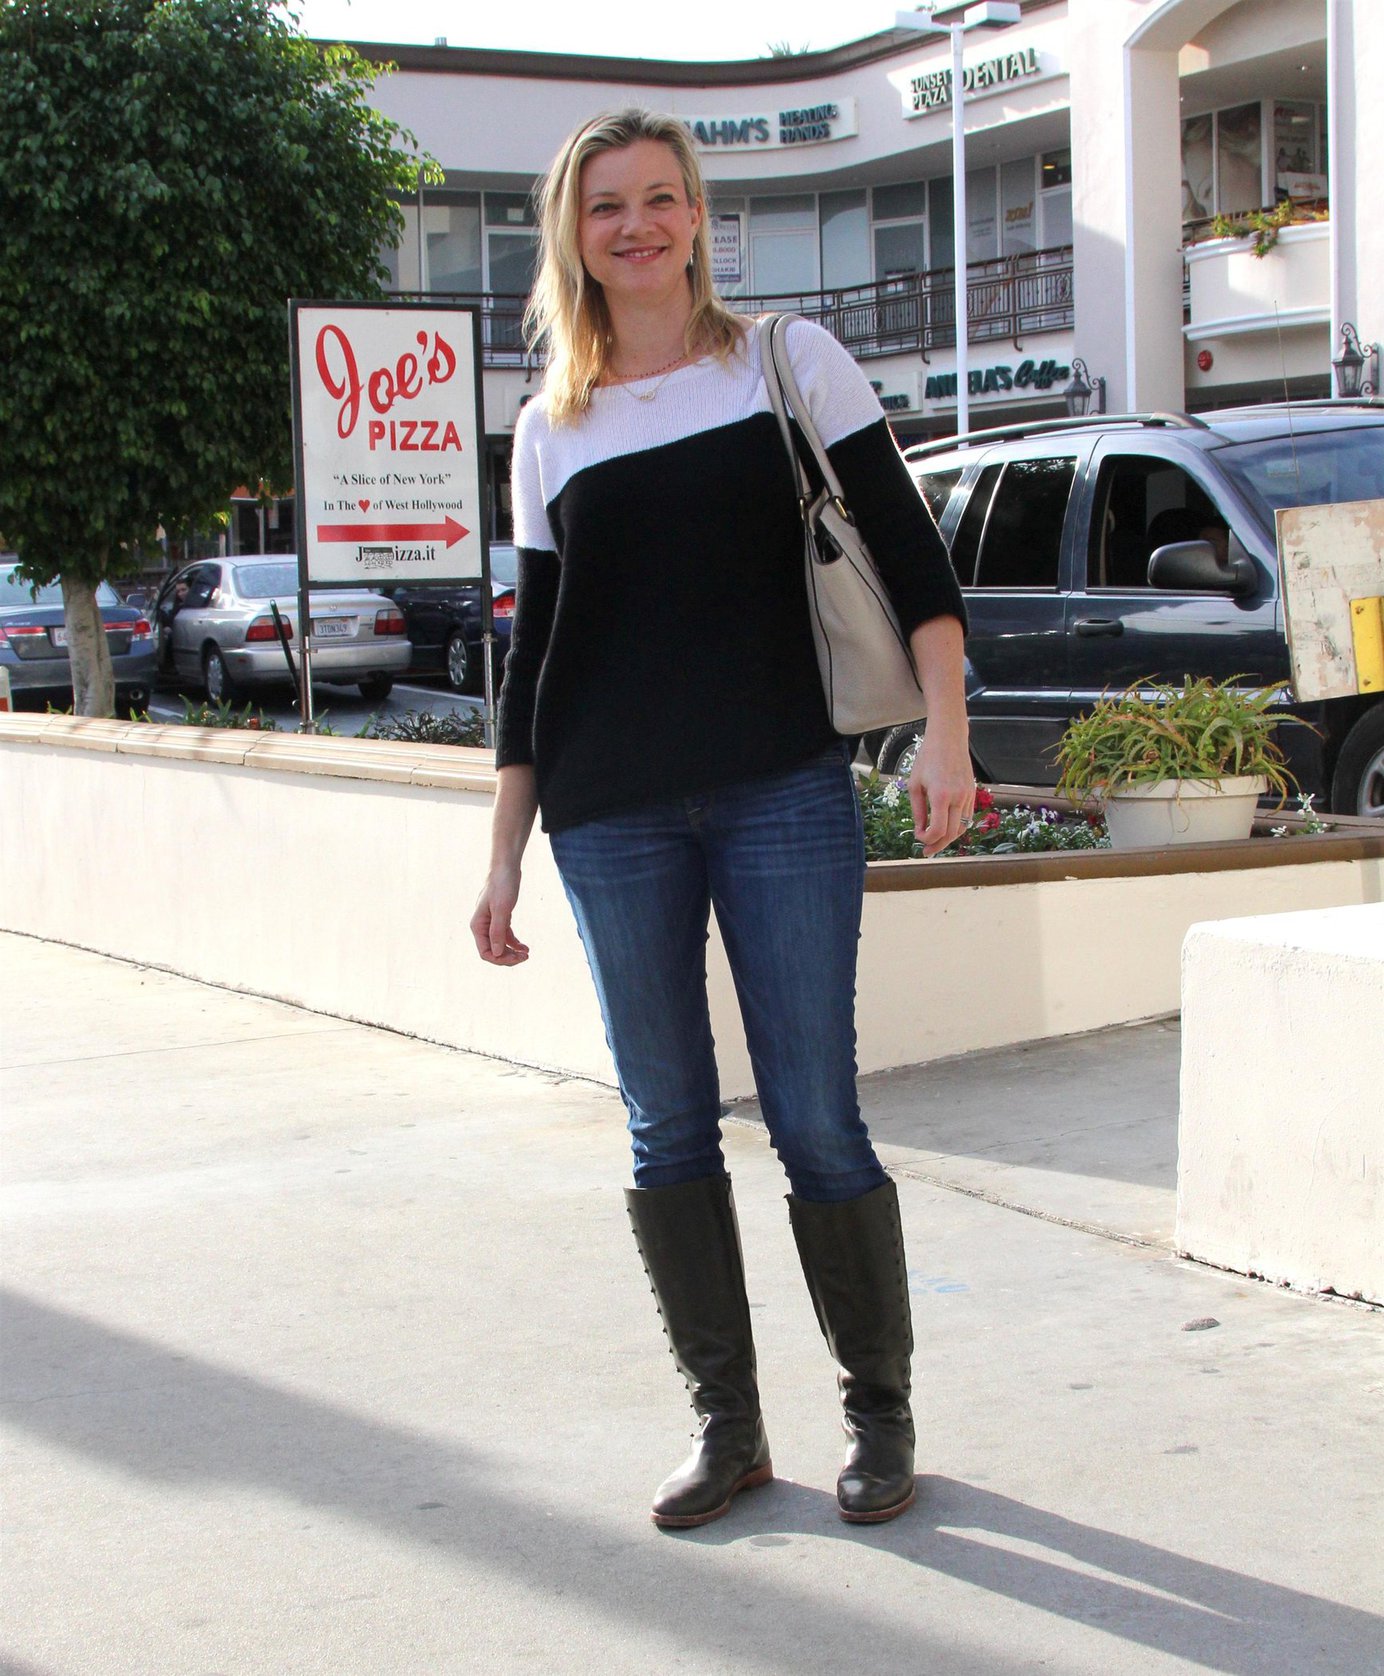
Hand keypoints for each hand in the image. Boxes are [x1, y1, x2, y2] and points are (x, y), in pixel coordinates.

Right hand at [470, 864, 529, 964]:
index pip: (485, 952)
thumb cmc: (502, 886)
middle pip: (493, 951)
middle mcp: (482, 926)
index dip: (500, 959)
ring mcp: (491, 923)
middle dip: (508, 957)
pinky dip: (514, 943)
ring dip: (512, 952)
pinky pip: (506, 937)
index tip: (517, 958)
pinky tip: (525, 947)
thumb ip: (497, 932)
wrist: (506, 867)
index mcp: (477, 926)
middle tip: (525, 957)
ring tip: (526, 954)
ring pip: (500, 946)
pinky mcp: (500, 918)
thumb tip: (496, 954)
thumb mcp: (501, 909)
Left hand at [909, 724, 975, 855]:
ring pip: (962, 828)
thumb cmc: (927, 758)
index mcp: (941, 795)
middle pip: (952, 834)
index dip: (927, 840)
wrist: (949, 738)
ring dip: (949, 839)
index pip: (938, 830)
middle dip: (938, 846)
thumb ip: (917, 810)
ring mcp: (968, 795)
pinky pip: (967, 817)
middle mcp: (958, 797)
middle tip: (926, 852)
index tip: (918, 837)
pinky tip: (946, 829)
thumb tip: (920, 830)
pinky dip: (957, 827)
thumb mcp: (915, 784)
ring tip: (935, 843)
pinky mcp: (972, 793)